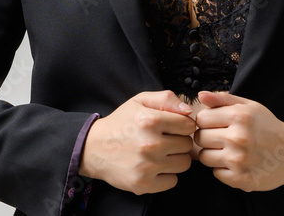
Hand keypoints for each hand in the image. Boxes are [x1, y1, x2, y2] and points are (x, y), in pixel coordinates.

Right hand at [79, 90, 195, 194]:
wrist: (94, 148)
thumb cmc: (121, 122)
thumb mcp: (140, 101)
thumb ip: (167, 99)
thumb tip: (189, 111)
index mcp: (150, 120)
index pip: (188, 125)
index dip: (182, 125)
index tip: (172, 127)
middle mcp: (150, 144)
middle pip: (187, 145)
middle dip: (179, 141)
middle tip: (164, 140)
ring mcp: (147, 166)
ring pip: (184, 164)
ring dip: (175, 159)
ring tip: (160, 153)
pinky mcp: (143, 184)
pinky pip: (173, 181)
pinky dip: (166, 175)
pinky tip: (154, 167)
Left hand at [193, 90, 283, 190]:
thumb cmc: (268, 127)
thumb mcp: (249, 106)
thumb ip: (223, 99)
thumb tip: (200, 95)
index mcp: (239, 116)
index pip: (201, 118)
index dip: (206, 121)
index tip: (216, 124)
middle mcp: (238, 138)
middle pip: (200, 138)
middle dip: (208, 137)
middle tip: (222, 138)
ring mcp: (240, 160)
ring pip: (204, 157)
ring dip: (213, 154)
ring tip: (229, 151)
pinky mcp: (242, 179)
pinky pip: (216, 173)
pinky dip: (223, 169)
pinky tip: (237, 163)